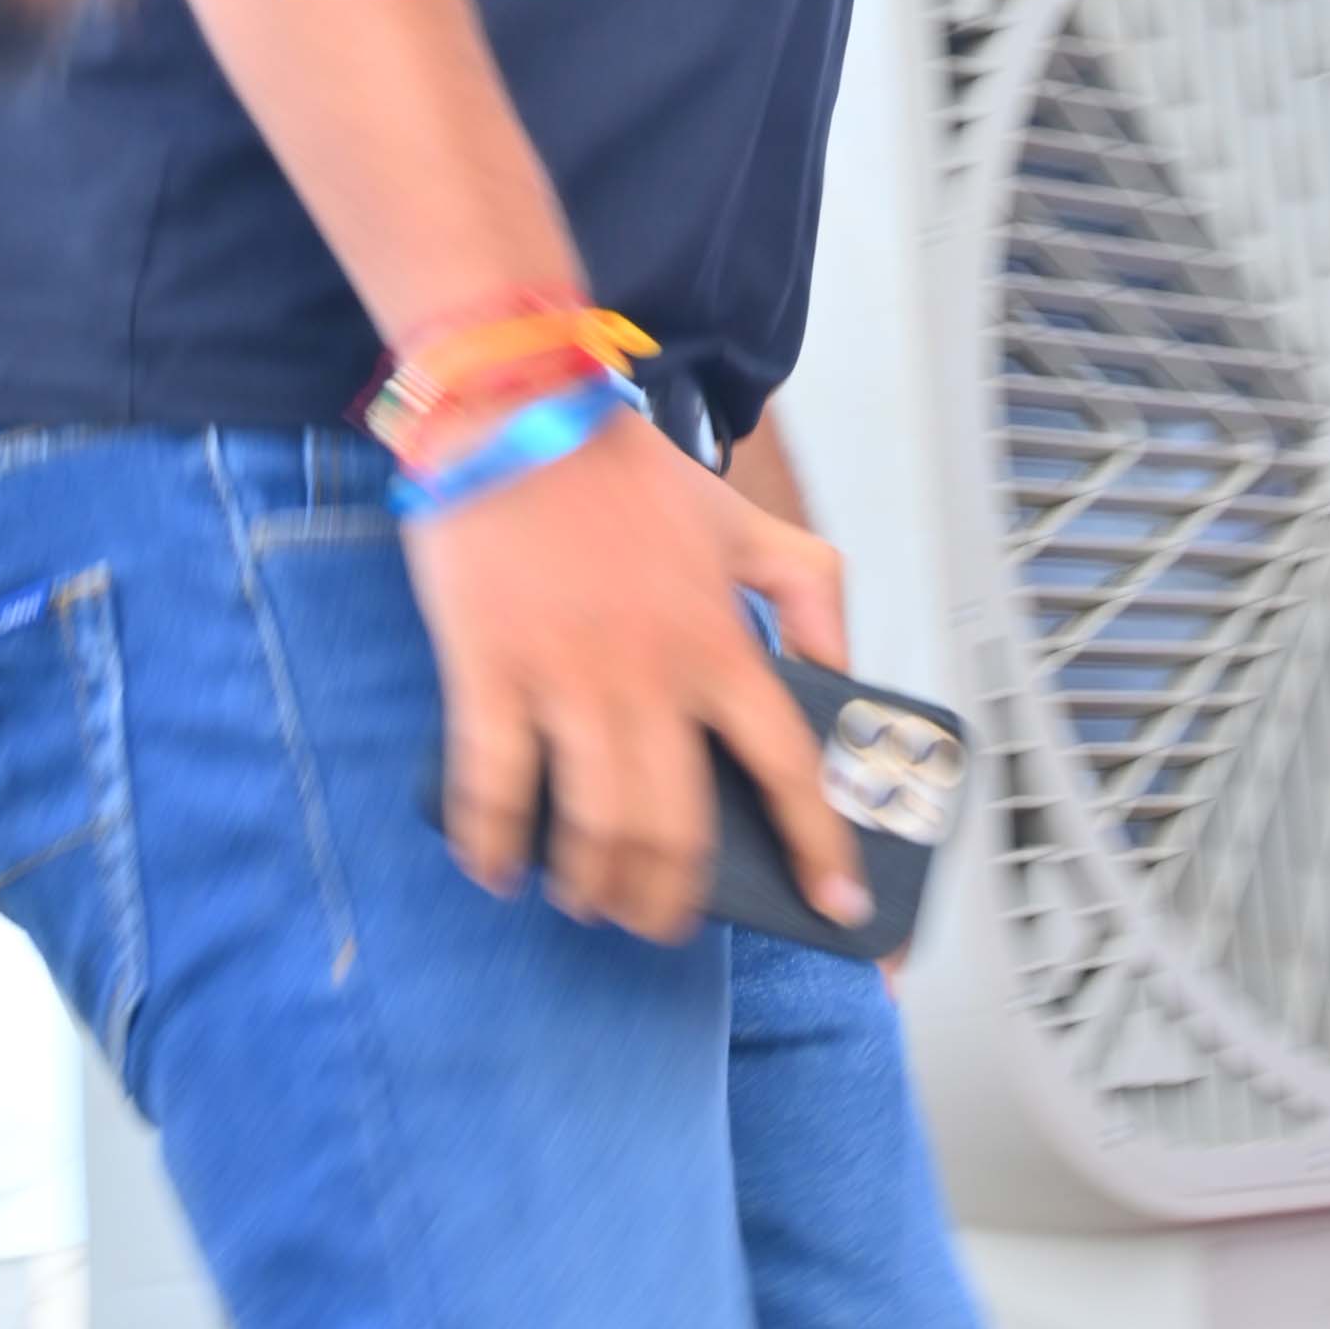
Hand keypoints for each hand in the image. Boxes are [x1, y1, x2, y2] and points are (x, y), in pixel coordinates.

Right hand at [410, 404, 866, 944]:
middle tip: (659, 920)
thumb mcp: (738, 520)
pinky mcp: (489, 670)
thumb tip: (840, 670)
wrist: (512, 408)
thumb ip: (807, 590)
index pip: (789, 765)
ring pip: (594, 827)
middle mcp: (653, 674)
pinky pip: (494, 785)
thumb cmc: (617, 469)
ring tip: (586, 901)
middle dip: (670, 899)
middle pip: (677, 828)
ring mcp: (568, 678)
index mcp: (718, 641)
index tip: (839, 907)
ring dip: (593, 886)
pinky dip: (493, 843)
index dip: (819, 846)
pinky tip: (495, 867)